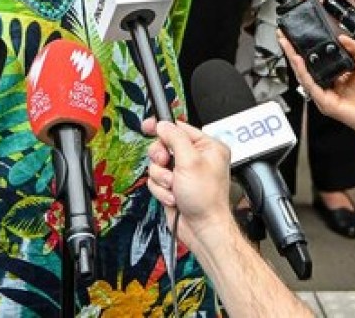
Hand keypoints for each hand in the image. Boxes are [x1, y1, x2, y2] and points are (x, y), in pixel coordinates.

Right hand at [139, 118, 234, 252]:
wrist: (202, 228)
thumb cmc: (206, 199)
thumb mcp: (190, 162)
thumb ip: (175, 138)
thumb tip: (163, 125)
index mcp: (207, 147)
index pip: (180, 128)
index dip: (162, 127)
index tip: (147, 126)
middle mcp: (195, 158)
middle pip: (164, 146)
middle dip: (162, 159)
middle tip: (166, 165)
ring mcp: (183, 173)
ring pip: (157, 165)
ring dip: (162, 178)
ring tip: (174, 187)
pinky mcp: (173, 186)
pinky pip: (156, 181)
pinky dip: (161, 190)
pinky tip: (174, 197)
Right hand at [279, 31, 354, 136]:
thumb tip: (343, 37)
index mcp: (338, 75)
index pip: (318, 60)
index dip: (308, 47)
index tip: (301, 34)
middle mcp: (329, 85)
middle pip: (306, 66)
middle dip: (293, 50)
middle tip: (284, 35)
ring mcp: (325, 94)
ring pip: (303, 75)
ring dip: (293, 58)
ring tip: (287, 44)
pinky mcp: (325, 102)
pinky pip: (311, 85)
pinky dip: (303, 72)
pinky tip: (299, 61)